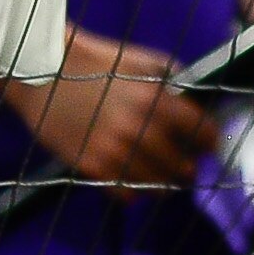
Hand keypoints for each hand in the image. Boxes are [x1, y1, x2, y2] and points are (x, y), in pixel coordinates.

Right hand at [0, 27, 217, 193]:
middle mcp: (140, 129)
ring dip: (164, 186)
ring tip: (166, 184)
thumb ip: (171, 81)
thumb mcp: (143, 61)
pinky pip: (124, 193)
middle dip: (188, 169)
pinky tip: (135, 187)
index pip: (201, 133)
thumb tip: (190, 102)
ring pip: (155, 184)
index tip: (209, 148)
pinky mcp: (91, 166)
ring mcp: (115, 150)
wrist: (44, 71)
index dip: (209, 142)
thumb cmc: (96, 62)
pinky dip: (134, 193)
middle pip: (181, 165)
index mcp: (157, 99)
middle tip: (189, 170)